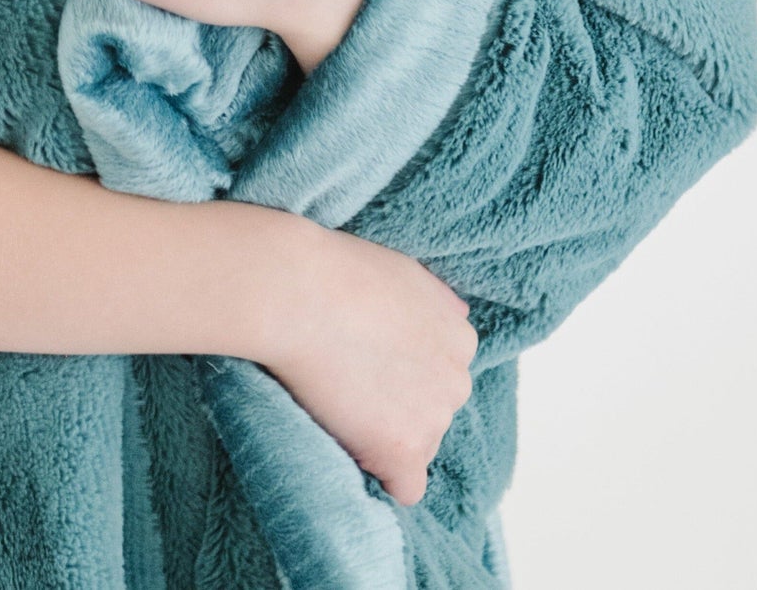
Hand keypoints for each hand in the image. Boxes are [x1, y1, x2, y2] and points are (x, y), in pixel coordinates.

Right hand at [257, 217, 477, 507]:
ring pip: (416, 446)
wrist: (297, 293)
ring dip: (383, 435)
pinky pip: (406, 488)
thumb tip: (459, 315)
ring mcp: (432, 418)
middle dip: (397, 404)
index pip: (441, 373)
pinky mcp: (403, 451)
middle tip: (347, 379)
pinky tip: (351, 447)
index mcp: (460, 338)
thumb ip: (435, 301)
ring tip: (337, 401)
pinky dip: (380, 474)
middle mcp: (457, 381)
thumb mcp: (403, 270)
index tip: (364, 358)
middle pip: (431, 411)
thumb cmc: (338, 272)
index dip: (399, 370)